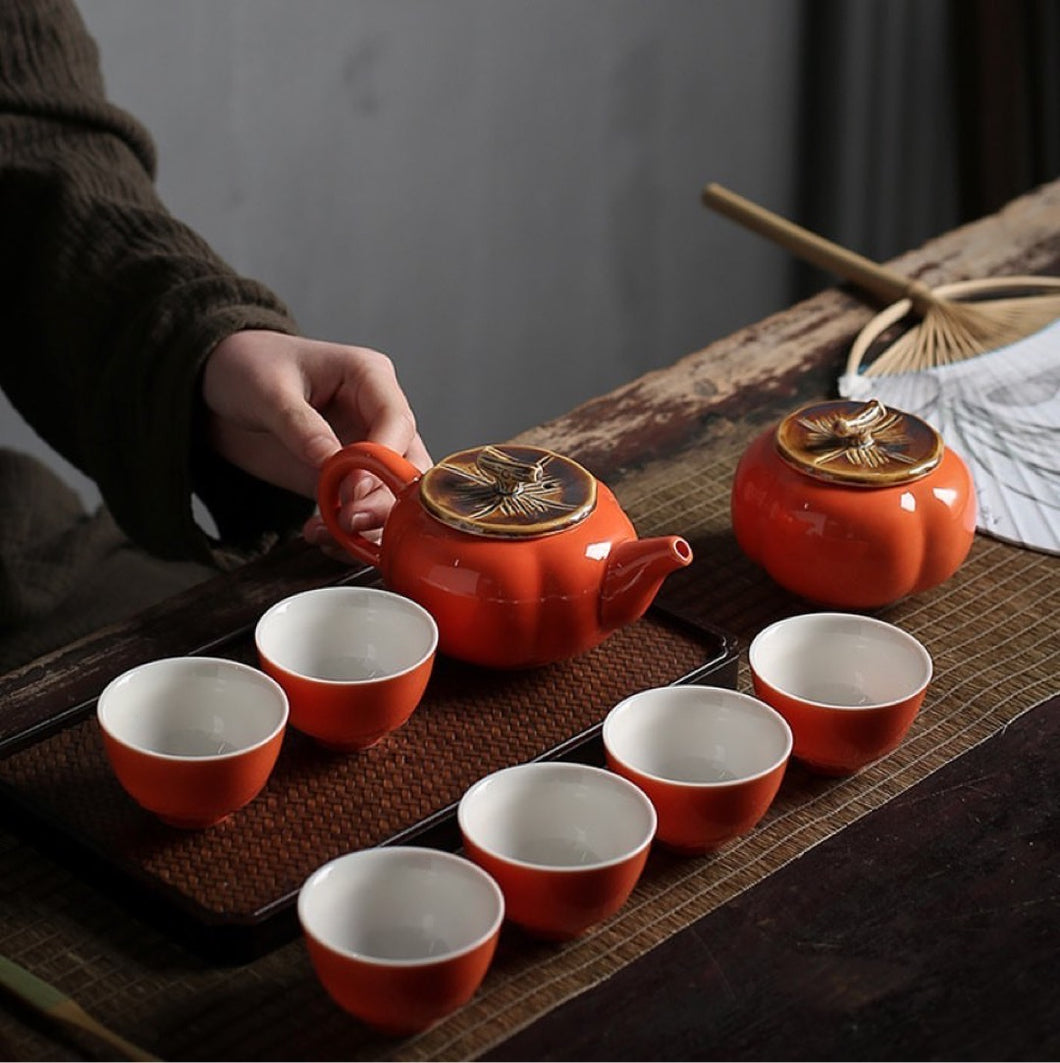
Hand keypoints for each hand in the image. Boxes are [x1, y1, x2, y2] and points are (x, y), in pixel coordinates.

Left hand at [202, 330, 431, 545]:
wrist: (216, 386)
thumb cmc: (247, 367)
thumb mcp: (267, 390)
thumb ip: (301, 427)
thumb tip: (331, 463)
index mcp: (368, 376)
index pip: (397, 420)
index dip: (383, 459)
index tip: (353, 488)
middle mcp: (376, 413)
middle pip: (406, 463)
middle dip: (386, 498)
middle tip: (350, 521)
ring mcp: (365, 448)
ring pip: (393, 493)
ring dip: (370, 521)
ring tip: (330, 533)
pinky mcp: (347, 477)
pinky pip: (363, 508)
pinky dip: (349, 531)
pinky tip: (320, 534)